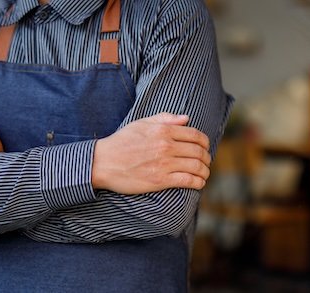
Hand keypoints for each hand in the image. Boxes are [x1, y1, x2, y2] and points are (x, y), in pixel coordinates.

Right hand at [92, 113, 211, 193]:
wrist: (103, 162)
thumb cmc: (121, 142)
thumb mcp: (142, 124)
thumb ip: (165, 119)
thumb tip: (186, 119)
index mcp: (164, 131)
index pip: (196, 135)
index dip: (205, 143)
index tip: (205, 148)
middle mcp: (166, 146)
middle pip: (199, 152)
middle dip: (207, 158)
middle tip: (206, 163)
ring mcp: (164, 164)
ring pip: (196, 167)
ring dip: (205, 172)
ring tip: (204, 174)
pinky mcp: (160, 180)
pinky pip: (188, 181)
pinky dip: (198, 183)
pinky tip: (199, 184)